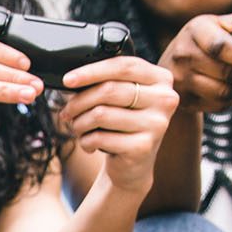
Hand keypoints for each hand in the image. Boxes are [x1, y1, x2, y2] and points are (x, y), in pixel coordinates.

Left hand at [58, 56, 178, 195]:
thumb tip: (72, 79)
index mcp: (161, 78)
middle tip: (66, 112)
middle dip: (79, 102)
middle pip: (109, 90)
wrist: (133, 165)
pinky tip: (88, 144)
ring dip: (79, 123)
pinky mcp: (144, 147)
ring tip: (77, 128)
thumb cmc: (123, 124)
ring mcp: (157, 124)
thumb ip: (108, 82)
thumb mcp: (122, 98)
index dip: (92, 71)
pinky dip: (85, 141)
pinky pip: (100, 137)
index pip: (124, 66)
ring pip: (101, 114)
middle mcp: (165, 99)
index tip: (68, 80)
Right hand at [161, 0, 231, 112]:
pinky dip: (231, 101)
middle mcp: (183, 52)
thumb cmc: (209, 42)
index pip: (222, 46)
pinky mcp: (183, 98)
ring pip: (223, 92)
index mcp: (197, 29)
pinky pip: (216, 105)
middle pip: (226, 73)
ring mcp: (181, 78)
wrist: (175, 67)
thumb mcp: (228, 24)